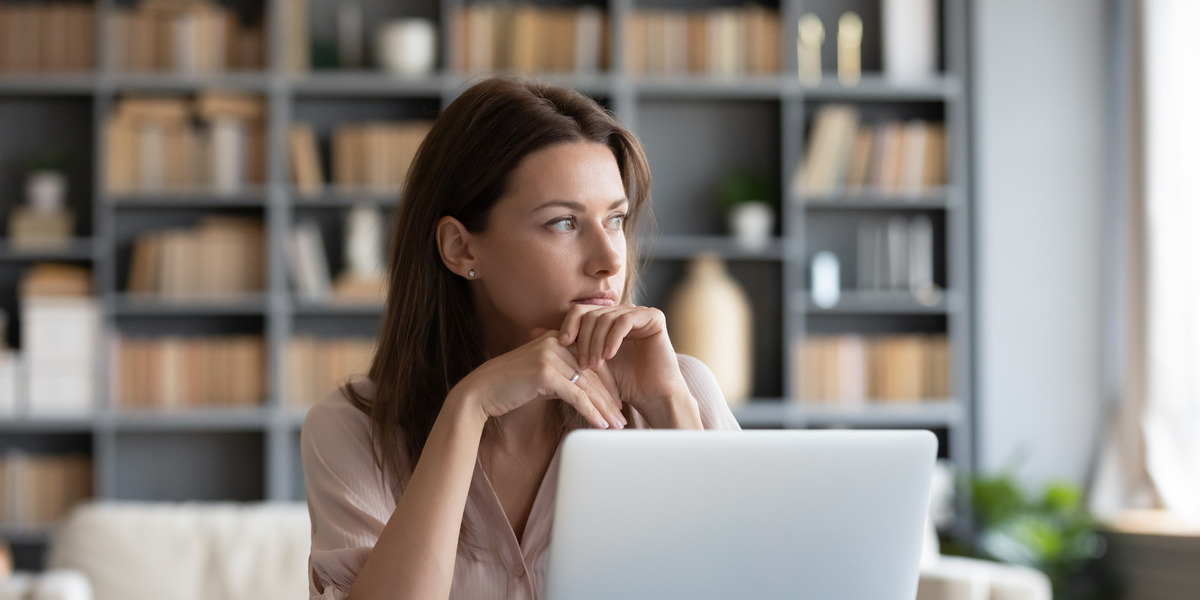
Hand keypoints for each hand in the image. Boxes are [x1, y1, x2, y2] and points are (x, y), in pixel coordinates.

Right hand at [455, 330, 626, 429]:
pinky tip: (601, 425)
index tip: (617, 404)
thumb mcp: (541, 377)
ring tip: (616, 426)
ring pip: (587, 386)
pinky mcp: (545, 373)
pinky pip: (576, 396)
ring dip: (604, 409)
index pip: (592, 361)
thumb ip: (563, 377)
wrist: (481, 392)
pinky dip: (591, 413)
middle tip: (622, 418)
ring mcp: (550, 356)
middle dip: (609, 399)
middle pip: (593, 374)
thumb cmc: (510, 387)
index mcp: (556, 339)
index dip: (608, 384)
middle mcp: (555, 343)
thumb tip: (587, 393)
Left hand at [557, 304, 698, 426]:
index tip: (560, 345)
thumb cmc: (621, 384)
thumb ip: (565, 346)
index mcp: (607, 319)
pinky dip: (613, 338)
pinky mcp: (653, 317)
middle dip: (583, 339)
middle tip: (582, 363)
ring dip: (596, 342)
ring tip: (594, 364)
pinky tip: (609, 355)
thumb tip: (532, 332)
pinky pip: (625, 320)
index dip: (569, 326)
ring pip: (606, 317)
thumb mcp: (587, 364)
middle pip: (591, 313)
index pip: (580, 312)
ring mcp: (638, 312)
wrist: (652, 396)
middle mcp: (622, 312)